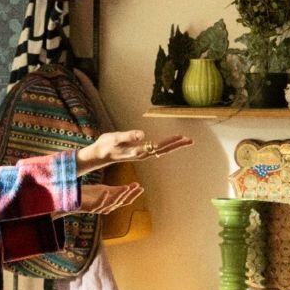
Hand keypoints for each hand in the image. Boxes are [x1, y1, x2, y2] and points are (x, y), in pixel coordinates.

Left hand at [74, 182, 143, 214]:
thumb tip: (130, 186)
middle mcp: (107, 208)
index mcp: (111, 203)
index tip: (140, 187)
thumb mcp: (105, 189)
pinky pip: (98, 204)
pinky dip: (103, 198)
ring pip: (112, 203)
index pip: (125, 200)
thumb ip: (116, 190)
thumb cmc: (89, 194)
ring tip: (126, 187)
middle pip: (121, 202)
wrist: (73, 198)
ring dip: (120, 195)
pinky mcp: (90, 208)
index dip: (133, 194)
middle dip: (130, 194)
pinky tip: (106, 190)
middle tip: (137, 186)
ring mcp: (99, 209)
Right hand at [76, 130, 192, 175]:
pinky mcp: (139, 152)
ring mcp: (141, 154)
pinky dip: (165, 146)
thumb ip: (128, 136)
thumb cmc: (105, 145)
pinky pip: (156, 149)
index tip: (181, 138)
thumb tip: (142, 135)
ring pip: (161, 150)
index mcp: (138, 151)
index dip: (170, 142)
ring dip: (173, 145)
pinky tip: (170, 145)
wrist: (99, 154)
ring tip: (184, 141)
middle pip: (163, 149)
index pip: (158, 146)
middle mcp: (142, 154)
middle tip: (190, 140)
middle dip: (177, 145)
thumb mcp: (114, 138)